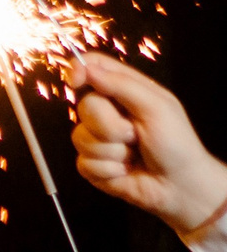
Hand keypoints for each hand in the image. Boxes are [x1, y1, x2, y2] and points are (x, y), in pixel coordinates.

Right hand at [69, 52, 226, 235]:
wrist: (175, 184)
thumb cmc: (174, 142)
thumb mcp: (155, 106)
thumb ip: (122, 86)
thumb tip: (88, 69)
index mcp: (126, 90)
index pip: (94, 68)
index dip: (80, 70)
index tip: (77, 81)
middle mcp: (109, 112)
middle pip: (84, 105)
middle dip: (108, 124)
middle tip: (133, 133)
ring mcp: (98, 139)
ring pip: (80, 138)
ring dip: (111, 150)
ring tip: (132, 154)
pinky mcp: (91, 165)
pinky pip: (83, 162)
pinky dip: (107, 168)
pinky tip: (124, 170)